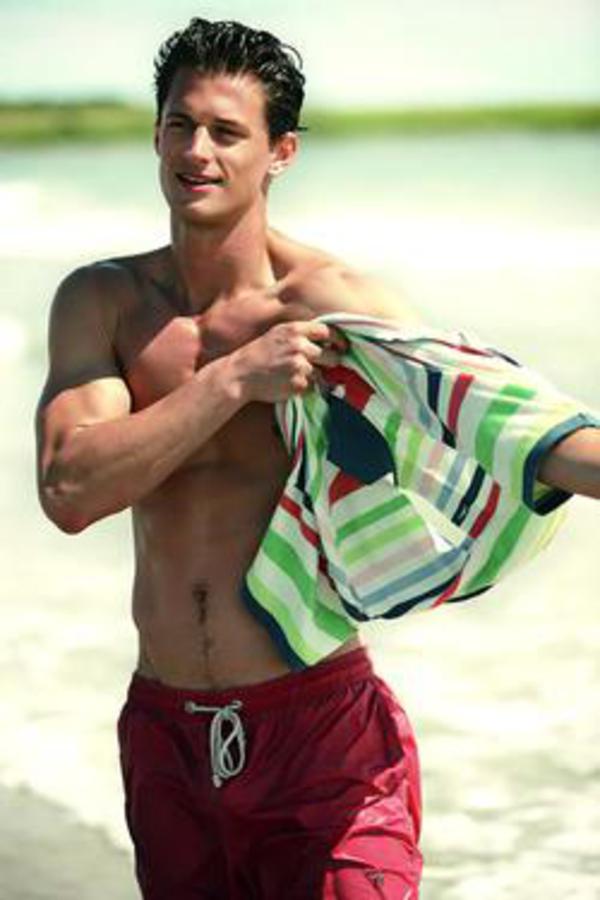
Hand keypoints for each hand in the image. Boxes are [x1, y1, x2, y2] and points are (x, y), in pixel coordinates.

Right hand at [228, 320, 345, 403]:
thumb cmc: (259, 354)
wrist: (240, 374)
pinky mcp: (298, 384)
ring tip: (293, 374)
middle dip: (332, 362)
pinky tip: (287, 383)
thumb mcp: (278, 334)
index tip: (342, 347)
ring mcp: (299, 366)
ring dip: (313, 377)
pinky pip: (311, 388)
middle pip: (332, 356)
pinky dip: (303, 388)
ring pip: (321, 374)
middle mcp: (299, 346)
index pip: (327, 332)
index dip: (339, 340)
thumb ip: (300, 334)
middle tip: (328, 365)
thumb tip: (328, 340)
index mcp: (295, 330)